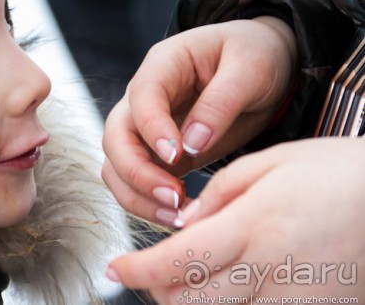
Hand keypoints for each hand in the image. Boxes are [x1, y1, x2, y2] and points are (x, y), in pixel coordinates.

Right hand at [102, 17, 296, 225]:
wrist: (269, 65)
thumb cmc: (256, 54)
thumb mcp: (250, 67)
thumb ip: (220, 103)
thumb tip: (192, 144)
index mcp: (164, 64)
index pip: (141, 97)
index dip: (152, 128)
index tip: (177, 156)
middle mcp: (144, 97)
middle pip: (115, 135)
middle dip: (136, 171)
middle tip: (173, 198)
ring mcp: (147, 127)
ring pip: (117, 164)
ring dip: (137, 194)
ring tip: (177, 217)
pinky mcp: (159, 154)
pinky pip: (137, 181)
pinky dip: (149, 203)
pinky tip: (180, 216)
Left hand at [107, 138, 364, 301]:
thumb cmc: (339, 174)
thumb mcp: (272, 164)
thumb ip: (220, 194)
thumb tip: (184, 222)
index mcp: (255, 227)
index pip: (177, 262)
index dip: (138, 270)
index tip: (116, 267)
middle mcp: (272, 272)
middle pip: (191, 303)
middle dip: (160, 292)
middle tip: (152, 272)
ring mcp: (297, 301)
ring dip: (194, 303)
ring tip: (188, 278)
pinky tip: (232, 287)